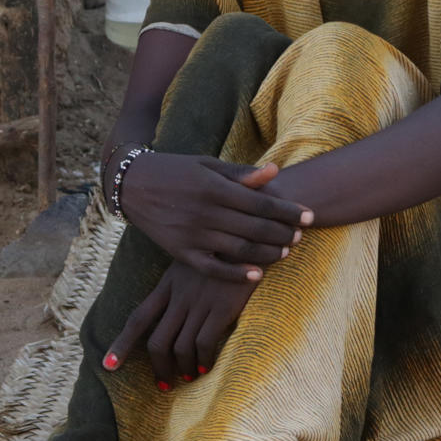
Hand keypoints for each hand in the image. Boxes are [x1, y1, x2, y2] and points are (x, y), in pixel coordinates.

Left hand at [103, 261, 256, 389]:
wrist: (252, 237)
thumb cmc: (227, 252)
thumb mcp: (195, 261)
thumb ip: (183, 283)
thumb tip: (178, 311)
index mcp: (168, 284)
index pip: (138, 318)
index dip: (121, 345)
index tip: (108, 367)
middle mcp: (179, 296)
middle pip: (157, 341)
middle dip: (158, 368)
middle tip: (164, 385)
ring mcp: (200, 302)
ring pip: (180, 347)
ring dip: (183, 368)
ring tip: (188, 377)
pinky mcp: (222, 307)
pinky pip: (205, 343)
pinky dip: (203, 360)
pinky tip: (207, 367)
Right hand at [116, 153, 311, 281]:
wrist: (131, 184)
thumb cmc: (176, 171)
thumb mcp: (207, 165)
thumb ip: (240, 173)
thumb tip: (274, 172)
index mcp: (214, 187)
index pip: (261, 203)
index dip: (288, 211)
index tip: (310, 216)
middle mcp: (205, 212)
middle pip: (255, 228)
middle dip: (283, 233)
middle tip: (301, 236)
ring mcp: (192, 234)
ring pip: (239, 249)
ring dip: (267, 253)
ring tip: (286, 252)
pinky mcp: (180, 252)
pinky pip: (212, 268)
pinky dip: (235, 274)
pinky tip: (256, 275)